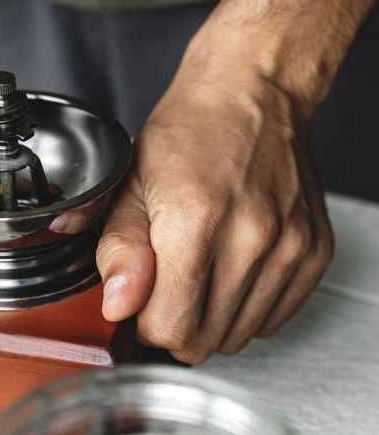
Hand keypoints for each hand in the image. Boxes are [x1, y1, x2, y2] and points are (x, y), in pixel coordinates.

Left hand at [96, 0, 378, 363]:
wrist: (253, 93)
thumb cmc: (188, 133)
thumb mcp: (130, 184)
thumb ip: (119, 250)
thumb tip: (119, 306)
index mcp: (194, 220)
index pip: (169, 328)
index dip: (147, 325)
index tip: (143, 304)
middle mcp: (251, 237)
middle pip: (204, 341)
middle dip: (177, 326)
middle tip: (169, 288)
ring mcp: (289, 246)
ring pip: (239, 337)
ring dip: (212, 320)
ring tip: (203, 273)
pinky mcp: (314, 251)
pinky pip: (273, 319)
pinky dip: (247, 309)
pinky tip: (234, 271)